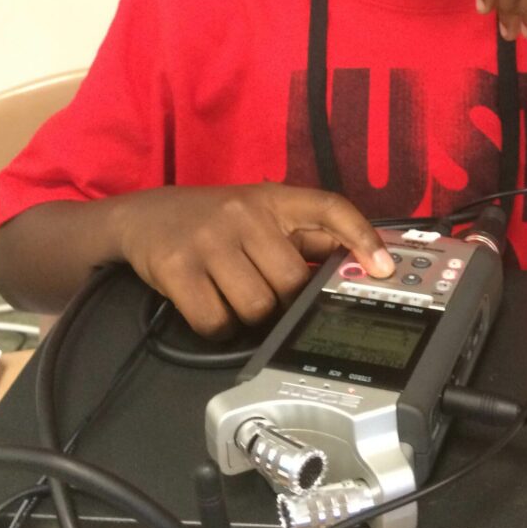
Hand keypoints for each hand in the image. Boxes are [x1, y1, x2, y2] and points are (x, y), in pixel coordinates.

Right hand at [112, 183, 394, 336]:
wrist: (142, 217)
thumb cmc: (213, 221)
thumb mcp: (258, 215)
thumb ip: (305, 236)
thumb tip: (361, 263)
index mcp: (272, 199)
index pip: (329, 207)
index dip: (361, 236)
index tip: (384, 268)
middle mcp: (244, 213)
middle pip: (291, 282)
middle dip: (282, 301)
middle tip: (262, 292)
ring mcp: (209, 239)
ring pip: (257, 307)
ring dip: (248, 317)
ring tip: (231, 296)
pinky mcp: (177, 268)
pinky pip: (216, 321)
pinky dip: (217, 328)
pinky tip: (209, 308)